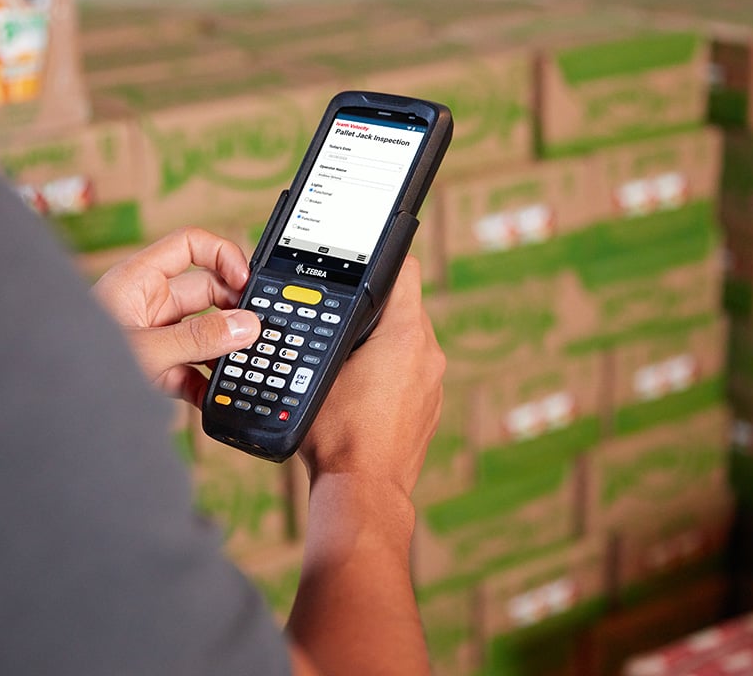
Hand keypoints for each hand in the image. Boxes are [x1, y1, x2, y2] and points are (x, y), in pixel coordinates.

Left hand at [91, 227, 261, 406]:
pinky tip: (214, 397)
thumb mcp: (147, 350)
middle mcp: (146, 303)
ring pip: (201, 334)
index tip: (246, 282)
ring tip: (240, 366)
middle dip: (231, 311)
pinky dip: (204, 383)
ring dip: (220, 351)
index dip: (223, 256)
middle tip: (255, 331)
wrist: (44, 411)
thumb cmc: (74, 367)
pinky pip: (189, 369)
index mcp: (139, 279)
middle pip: (205, 292)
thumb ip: (199, 338)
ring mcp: (151, 336)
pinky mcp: (153, 369)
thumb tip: (245, 326)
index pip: (191, 245)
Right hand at [297, 256, 445, 498]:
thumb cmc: (338, 436)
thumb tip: (324, 314)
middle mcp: (429, 355)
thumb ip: (330, 334)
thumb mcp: (319, 370)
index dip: (381, 262)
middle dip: (373, 310)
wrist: (362, 490)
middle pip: (405, 307)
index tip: (361, 266)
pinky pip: (412, 372)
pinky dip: (391, 372)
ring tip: (346, 361)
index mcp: (406, 336)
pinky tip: (361, 390)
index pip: (405, 271)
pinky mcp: (430, 407)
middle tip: (339, 322)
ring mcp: (434, 383)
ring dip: (381, 343)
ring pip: (408, 341)